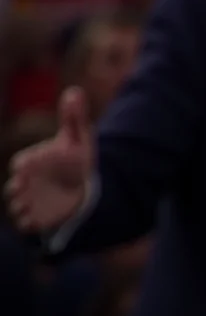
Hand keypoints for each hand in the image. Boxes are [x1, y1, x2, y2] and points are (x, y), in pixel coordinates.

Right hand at [3, 87, 94, 232]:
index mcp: (30, 161)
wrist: (82, 183)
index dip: (24, 166)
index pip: (20, 164)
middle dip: (18, 189)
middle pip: (13, 188)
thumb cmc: (75, 157)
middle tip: (26, 188)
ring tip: (32, 206)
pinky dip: (29, 224)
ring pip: (16, 207)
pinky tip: (38, 221)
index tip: (30, 167)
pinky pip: (26, 225)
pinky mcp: (36, 218)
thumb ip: (74, 116)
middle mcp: (24, 182)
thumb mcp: (78, 136)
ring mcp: (28, 201)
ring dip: (22, 208)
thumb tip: (75, 90)